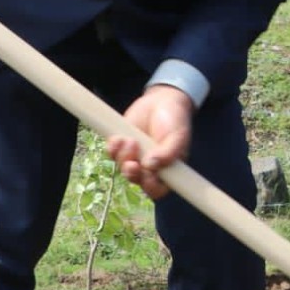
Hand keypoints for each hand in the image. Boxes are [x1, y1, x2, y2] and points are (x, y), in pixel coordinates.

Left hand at [106, 85, 193, 199]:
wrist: (161, 100)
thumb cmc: (175, 120)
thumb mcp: (178, 136)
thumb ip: (169, 153)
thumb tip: (151, 166)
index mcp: (167, 169)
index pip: (158, 189)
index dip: (151, 187)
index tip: (149, 176)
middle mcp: (149, 167)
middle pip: (136, 180)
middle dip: (132, 173)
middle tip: (133, 163)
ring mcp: (134, 157)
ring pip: (122, 168)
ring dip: (123, 157)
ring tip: (131, 140)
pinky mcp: (121, 146)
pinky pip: (111, 154)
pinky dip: (113, 147)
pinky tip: (119, 137)